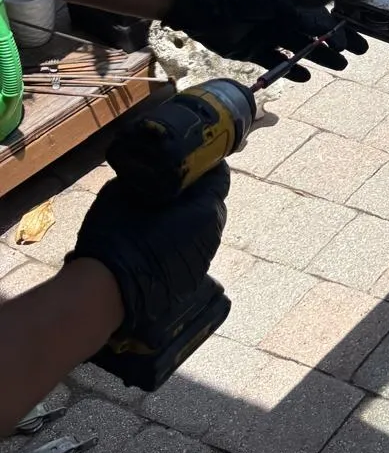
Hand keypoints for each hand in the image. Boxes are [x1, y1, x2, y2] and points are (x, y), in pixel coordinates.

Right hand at [66, 166, 228, 339]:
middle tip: (167, 187)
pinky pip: (191, 250)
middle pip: (211, 203)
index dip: (203, 166)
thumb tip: (152, 172)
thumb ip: (148, 178)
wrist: (105, 290)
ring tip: (159, 215)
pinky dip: (180, 241)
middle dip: (194, 194)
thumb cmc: (116, 234)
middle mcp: (213, 235)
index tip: (185, 163)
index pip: (219, 177)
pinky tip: (155, 242)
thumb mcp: (124, 190)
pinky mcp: (191, 280)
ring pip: (202, 228)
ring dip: (187, 219)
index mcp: (205, 209)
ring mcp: (204, 260)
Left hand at [163, 0, 367, 79]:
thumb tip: (334, 31)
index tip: (355, 42)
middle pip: (313, 32)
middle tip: (356, 55)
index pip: (320, 13)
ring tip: (338, 66)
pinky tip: (304, 76)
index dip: (338, 27)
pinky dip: (290, 69)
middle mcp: (279, 13)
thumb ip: (306, 15)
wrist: (198, 1)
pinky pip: (275, 61)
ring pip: (298, 48)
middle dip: (334, 43)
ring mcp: (265, 31)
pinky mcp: (250, 49)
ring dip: (317, 57)